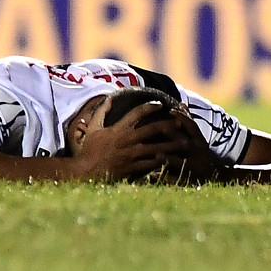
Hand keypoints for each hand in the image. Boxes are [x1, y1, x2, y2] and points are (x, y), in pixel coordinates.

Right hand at [70, 101, 198, 183]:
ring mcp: (131, 154)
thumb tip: (110, 99)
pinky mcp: (133, 168)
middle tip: (181, 121)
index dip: (151, 106)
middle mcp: (128, 139)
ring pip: (157, 147)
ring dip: (172, 144)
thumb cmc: (89, 150)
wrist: (85, 171)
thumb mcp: (93, 129)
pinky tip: (174, 160)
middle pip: (153, 128)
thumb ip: (102, 113)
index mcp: (119, 128)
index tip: (161, 104)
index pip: (138, 112)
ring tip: (184, 143)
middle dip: (168, 124)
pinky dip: (163, 162)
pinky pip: (151, 164)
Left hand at [143, 103, 227, 185]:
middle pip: (186, 143)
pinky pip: (174, 180)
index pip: (192, 127)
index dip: (182, 118)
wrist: (214, 177)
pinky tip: (152, 176)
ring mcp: (192, 168)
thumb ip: (188, 123)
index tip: (170, 110)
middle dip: (175, 136)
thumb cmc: (199, 153)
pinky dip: (164, 178)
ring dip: (169, 159)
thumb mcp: (197, 138)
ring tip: (157, 155)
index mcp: (199, 142)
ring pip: (180, 163)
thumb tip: (181, 103)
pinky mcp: (186, 181)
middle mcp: (197, 154)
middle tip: (162, 128)